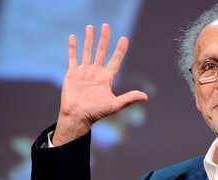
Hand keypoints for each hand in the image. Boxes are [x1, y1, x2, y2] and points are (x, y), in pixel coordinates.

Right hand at [53, 24, 147, 145]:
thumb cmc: (96, 112)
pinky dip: (73, 47)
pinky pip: (72, 58)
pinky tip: (74, 37)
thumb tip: (145, 96)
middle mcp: (96, 73)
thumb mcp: (115, 105)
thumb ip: (129, 99)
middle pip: (101, 51)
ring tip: (91, 27)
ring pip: (87, 51)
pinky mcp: (72, 74)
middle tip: (106, 26)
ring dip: (89, 39)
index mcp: (107, 78)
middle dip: (104, 39)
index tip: (124, 39)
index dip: (120, 50)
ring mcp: (84, 72)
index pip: (115, 60)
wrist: (77, 116)